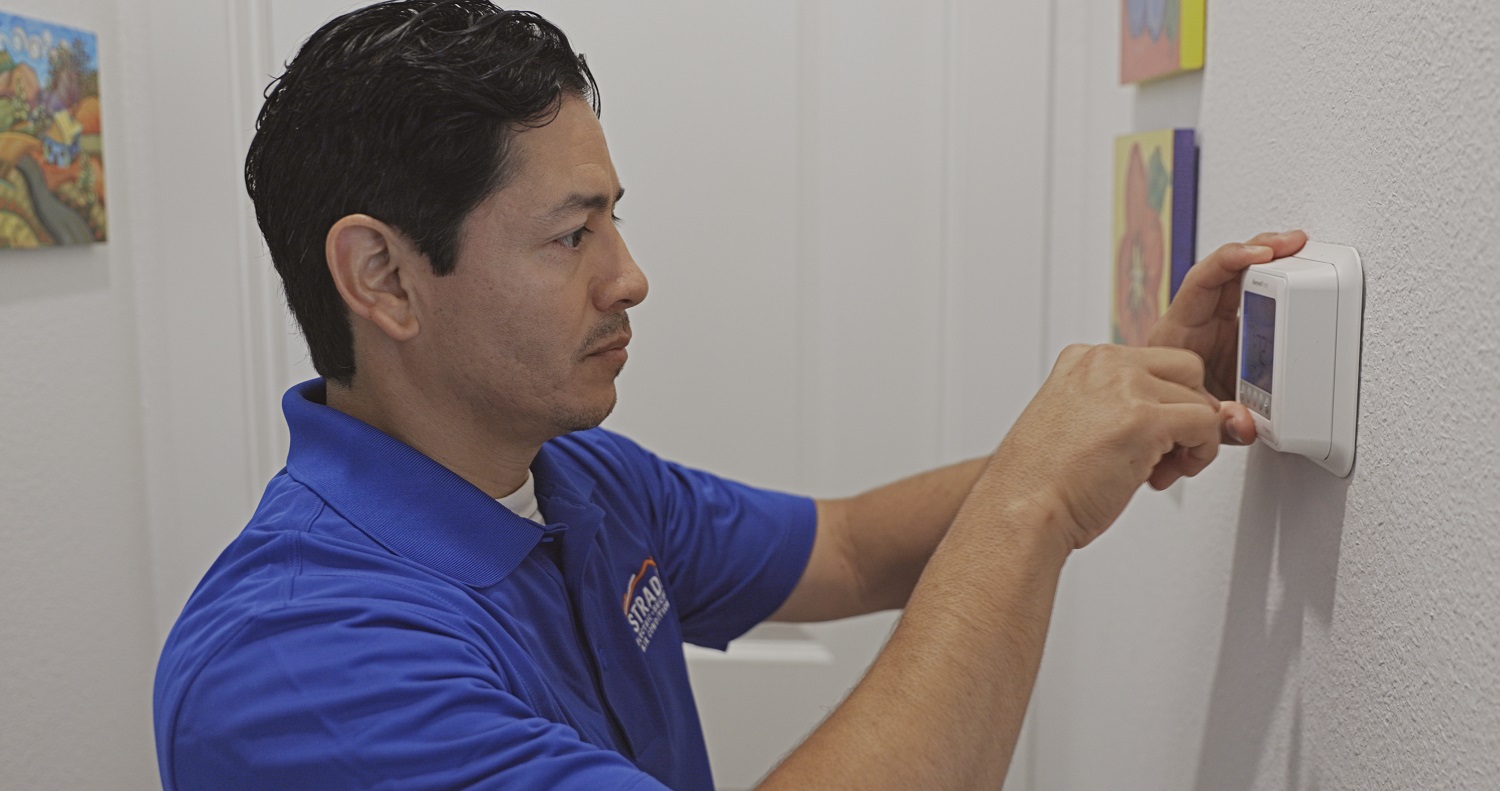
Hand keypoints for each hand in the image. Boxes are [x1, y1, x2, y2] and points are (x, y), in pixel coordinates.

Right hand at [985, 344, 1223, 551]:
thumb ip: (1117, 406)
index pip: (1152, 362)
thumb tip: (1171, 417)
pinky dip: (1202, 453)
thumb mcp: (1075, 422)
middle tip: (1165, 451)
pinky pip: (1207, 424)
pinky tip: (1169, 473)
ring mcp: (1125, 386)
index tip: (1149, 436)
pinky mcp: (1146, 419)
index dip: (1162, 403)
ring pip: (1200, 399)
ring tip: (1159, 469)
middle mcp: (1103, 363)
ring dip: (1193, 439)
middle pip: (1186, 369)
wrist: (1023, 509)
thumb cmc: (1042, 482)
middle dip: (1186, 410)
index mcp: (1082, 359)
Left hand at [1149, 230, 1307, 444]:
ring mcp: (1218, 327)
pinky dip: (1278, 292)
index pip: (1201, 281)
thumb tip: (1244, 421)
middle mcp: (1197, 322)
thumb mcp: (1193, 422)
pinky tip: (1298, 282)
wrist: (1163, 428)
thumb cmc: (1168, 414)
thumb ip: (1220, 424)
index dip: (1231, 261)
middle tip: (1293, 242)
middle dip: (1260, 250)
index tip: (1261, 255)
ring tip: (1301, 251)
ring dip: (1273, 267)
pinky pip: (1257, 306)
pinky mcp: (1237, 337)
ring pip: (1244, 285)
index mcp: (1178, 332)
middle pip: (1227, 272)